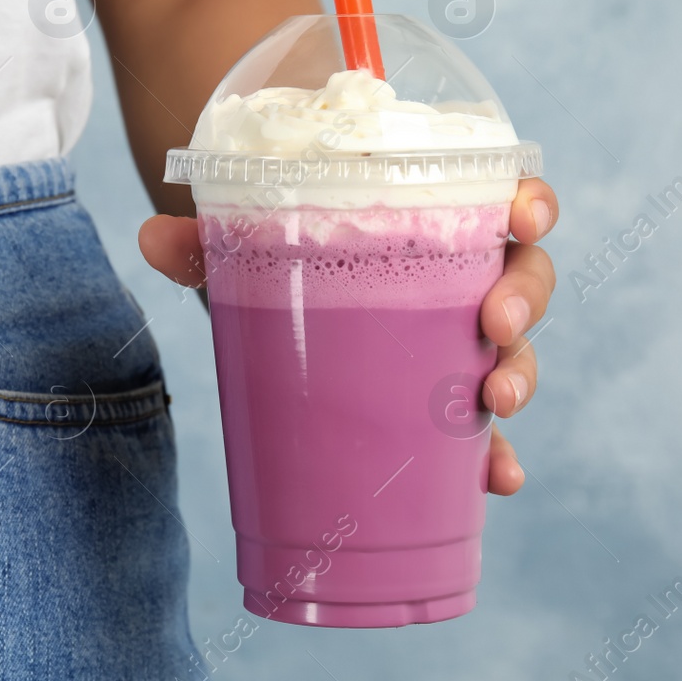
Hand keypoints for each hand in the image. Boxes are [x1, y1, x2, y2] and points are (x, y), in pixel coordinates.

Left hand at [139, 178, 557, 495]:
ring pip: (513, 352)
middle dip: (523, 301)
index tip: (522, 215)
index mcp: (438, 217)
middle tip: (494, 323)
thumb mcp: (252, 239)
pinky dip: (494, 455)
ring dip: (519, 375)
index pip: (506, 199)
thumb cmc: (291, 251)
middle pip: (524, 279)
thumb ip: (209, 237)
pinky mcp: (441, 398)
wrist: (282, 293)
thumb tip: (151, 237)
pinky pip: (484, 426)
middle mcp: (464, 275)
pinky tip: (497, 480)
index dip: (530, 203)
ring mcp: (457, 340)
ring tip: (496, 399)